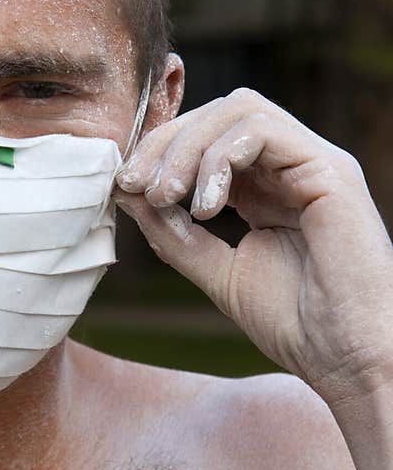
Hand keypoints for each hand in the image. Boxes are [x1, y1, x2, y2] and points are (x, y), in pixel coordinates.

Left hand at [113, 88, 392, 404]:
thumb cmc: (294, 323)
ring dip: (187, 148)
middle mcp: (288, 167)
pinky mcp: (330, 170)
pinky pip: (263, 130)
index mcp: (263, 188)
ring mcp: (311, 163)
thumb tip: (126, 193)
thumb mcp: (215, 272)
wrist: (348, 359)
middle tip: (134, 183)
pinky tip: (205, 208)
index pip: (204, 138)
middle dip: (165, 143)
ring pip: (238, 111)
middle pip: (216, 114)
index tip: (122, 185)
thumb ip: (172, 233)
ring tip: (165, 197)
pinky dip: (219, 158)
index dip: (158, 151)